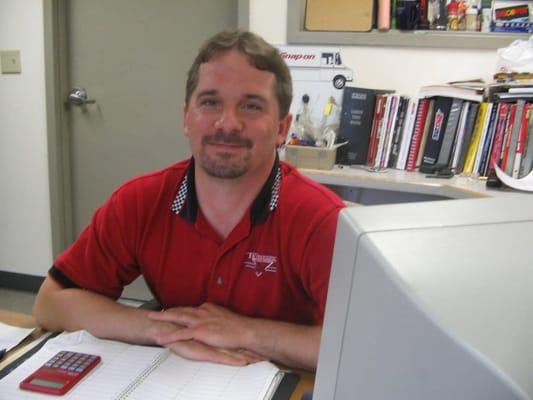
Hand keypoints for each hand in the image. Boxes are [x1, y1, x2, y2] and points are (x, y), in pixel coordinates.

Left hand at [148, 303, 264, 362]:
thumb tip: (213, 320)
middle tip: (155, 312)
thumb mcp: (225, 317)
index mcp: (208, 308)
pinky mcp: (200, 331)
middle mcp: (202, 312)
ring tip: (151, 318)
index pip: (190, 308)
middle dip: (166, 311)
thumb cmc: (239, 327)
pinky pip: (181, 334)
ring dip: (163, 318)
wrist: (245, 330)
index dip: (179, 310)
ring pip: (177, 318)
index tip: (171, 310)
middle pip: (180, 310)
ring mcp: (200, 321)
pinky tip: (161, 339)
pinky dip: (170, 336)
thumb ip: (216, 317)